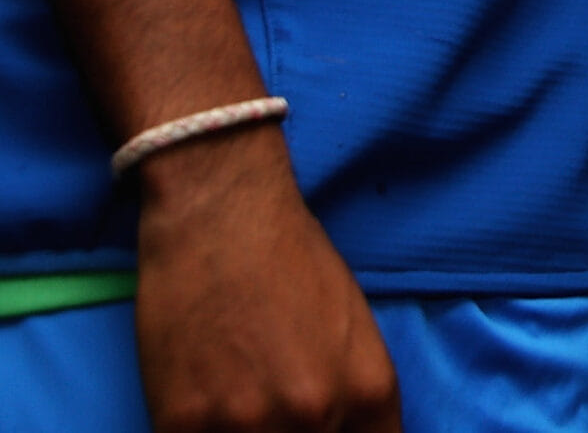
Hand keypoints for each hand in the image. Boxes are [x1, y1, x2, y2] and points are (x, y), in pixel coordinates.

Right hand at [133, 125, 400, 430]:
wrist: (221, 214)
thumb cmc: (291, 258)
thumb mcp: (353, 328)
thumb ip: (352, 393)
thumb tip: (340, 430)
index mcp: (368, 390)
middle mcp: (315, 414)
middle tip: (272, 410)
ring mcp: (247, 424)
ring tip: (237, 404)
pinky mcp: (182, 423)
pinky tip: (199, 411)